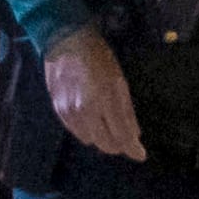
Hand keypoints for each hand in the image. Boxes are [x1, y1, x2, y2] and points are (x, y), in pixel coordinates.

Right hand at [41, 29, 145, 162]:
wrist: (66, 43)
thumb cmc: (100, 58)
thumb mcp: (120, 81)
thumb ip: (126, 111)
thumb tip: (134, 135)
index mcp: (105, 101)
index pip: (121, 135)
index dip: (132, 148)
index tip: (141, 155)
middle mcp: (84, 111)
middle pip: (104, 143)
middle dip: (118, 145)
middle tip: (128, 142)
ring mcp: (68, 112)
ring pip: (89, 139)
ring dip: (102, 139)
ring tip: (111, 131)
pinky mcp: (57, 110)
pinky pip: (75, 131)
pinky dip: (87, 132)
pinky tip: (95, 125)